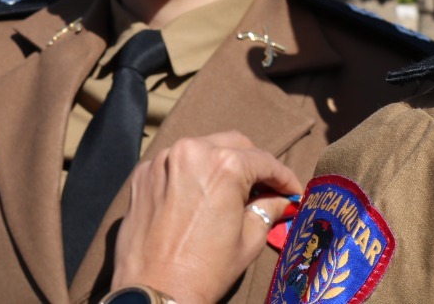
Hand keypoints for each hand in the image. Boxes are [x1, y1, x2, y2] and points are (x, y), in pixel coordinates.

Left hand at [110, 131, 302, 303]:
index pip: (264, 161)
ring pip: (201, 149)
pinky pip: (173, 163)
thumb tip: (282, 199)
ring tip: (232, 192)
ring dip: (219, 164)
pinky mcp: (142, 173)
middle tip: (265, 189)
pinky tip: (198, 196)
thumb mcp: (248, 239)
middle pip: (233, 145)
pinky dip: (189, 173)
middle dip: (252, 164)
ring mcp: (161, 160)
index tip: (292, 191)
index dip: (284, 177)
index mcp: (222, 165)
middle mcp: (189, 151)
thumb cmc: (206, 268)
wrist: (155, 287)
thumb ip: (267, 209)